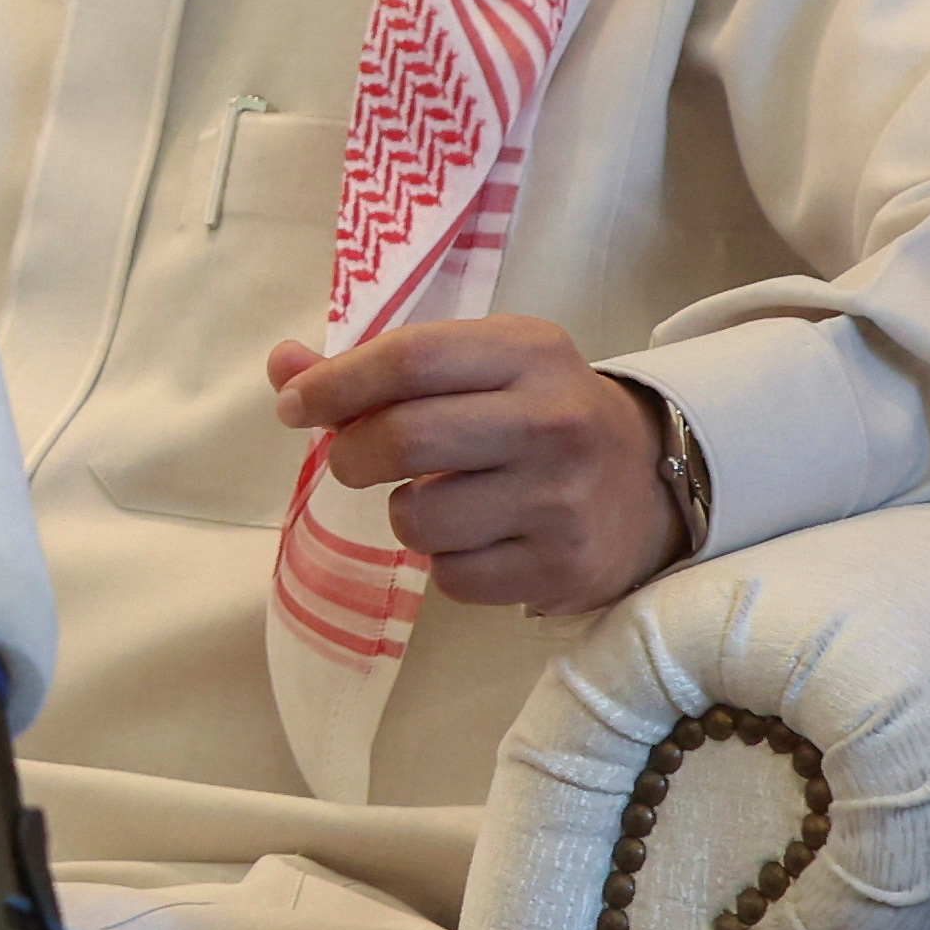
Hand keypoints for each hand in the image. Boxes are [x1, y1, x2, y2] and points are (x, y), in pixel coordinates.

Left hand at [266, 317, 682, 612]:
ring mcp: (561, 499)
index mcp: (528, 352)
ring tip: (444, 499)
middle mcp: (552, 421)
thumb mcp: (478, 367)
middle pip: (401, 438)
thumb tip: (282, 365)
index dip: (334, 384)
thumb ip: (378, 368)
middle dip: (351, 454)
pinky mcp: (562, 566)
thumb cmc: (536, 413)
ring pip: (416, 517)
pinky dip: (445, 561)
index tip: (294, 405)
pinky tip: (482, 537)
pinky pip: (450, 576)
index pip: (409, 358)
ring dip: (406, 513)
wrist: (647, 482)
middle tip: (353, 459)